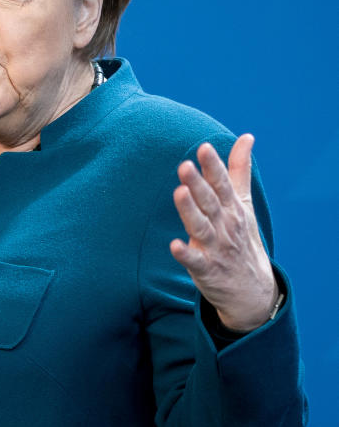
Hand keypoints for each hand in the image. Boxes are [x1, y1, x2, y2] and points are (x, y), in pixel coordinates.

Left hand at [169, 134, 277, 331]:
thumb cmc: (242, 238)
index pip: (222, 184)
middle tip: (185, 165)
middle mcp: (225, 225)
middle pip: (210, 202)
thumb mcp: (244, 204)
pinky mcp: (206, 269)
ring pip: (201, 227)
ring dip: (190, 211)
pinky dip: (185, 254)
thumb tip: (246, 137)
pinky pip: (194, 260)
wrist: (253, 288)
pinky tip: (174, 245)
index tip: (204, 147)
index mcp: (232, 208)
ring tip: (179, 193)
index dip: (213, 166)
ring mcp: (216, 247)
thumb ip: (239, 171)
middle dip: (198, 184)